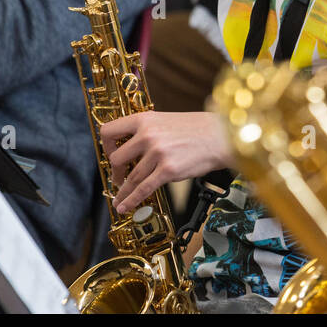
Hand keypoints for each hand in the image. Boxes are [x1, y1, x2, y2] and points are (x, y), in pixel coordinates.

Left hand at [99, 111, 230, 214]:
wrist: (220, 136)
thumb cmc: (196, 129)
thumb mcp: (165, 120)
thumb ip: (146, 131)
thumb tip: (129, 148)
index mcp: (144, 119)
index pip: (109, 131)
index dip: (106, 146)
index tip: (111, 154)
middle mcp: (148, 135)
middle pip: (117, 158)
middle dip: (115, 172)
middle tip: (119, 178)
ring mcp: (157, 153)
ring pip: (131, 177)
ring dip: (123, 191)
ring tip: (119, 199)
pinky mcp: (168, 170)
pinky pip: (143, 189)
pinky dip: (131, 200)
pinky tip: (125, 206)